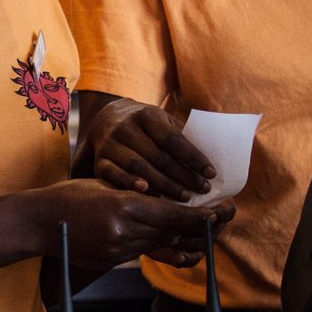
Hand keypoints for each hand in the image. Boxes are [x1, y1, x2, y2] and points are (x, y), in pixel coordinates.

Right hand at [39, 179, 233, 270]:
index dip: (200, 216)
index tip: (220, 212)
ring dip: (183, 236)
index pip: (172, 214)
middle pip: (172, 231)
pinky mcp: (111, 261)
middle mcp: (122, 230)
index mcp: (123, 205)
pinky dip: (160, 245)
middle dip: (199, 226)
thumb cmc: (71, 195)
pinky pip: (144, 253)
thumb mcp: (107, 184)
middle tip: (222, 217)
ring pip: (160, 244)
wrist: (39, 222)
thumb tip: (171, 201)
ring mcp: (116, 250)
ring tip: (203, 229)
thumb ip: (139, 193)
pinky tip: (175, 241)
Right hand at [87, 99, 216, 201]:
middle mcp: (125, 127)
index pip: (173, 138)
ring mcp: (110, 143)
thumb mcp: (162, 123)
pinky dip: (132, 185)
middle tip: (202, 190)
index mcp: (146, 115)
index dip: (193, 157)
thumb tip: (212, 160)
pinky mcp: (99, 159)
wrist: (106, 120)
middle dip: (183, 175)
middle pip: (158, 156)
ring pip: (139, 167)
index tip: (211, 173)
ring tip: (185, 197)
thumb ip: (183, 137)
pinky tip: (151, 195)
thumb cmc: (146, 127)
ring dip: (164, 184)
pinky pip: (115, 175)